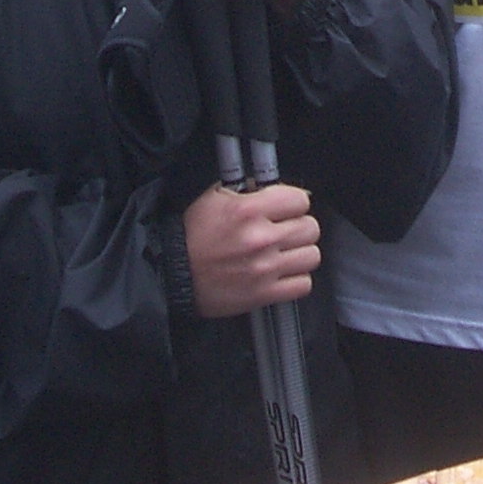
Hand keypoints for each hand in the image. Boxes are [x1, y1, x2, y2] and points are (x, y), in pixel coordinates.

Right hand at [182, 180, 318, 318]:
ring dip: (301, 253)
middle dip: (299, 226)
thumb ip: (248, 190)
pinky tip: (283, 272)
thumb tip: (276, 189)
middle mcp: (260, 238)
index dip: (294, 203)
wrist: (171, 272)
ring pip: (311, 255)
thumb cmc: (190, 235)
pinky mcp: (263, 294)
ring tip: (286, 252)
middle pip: (310, 227)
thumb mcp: (214, 197)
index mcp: (247, 210)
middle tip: (286, 230)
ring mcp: (264, 268)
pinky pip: (303, 285)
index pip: (300, 199)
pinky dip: (297, 279)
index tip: (287, 208)